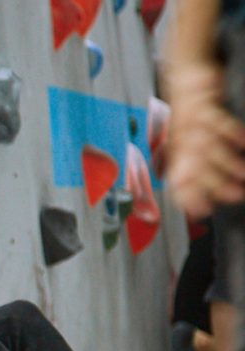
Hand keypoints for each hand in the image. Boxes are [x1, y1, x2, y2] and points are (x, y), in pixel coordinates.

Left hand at [167, 63, 244, 214]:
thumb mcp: (185, 138)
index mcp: (177, 149)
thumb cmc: (189, 111)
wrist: (185, 73)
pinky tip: (244, 142)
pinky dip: (231, 131)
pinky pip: (217, 120)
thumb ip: (191, 165)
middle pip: (197, 166)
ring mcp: (191, 122)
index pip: (179, 178)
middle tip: (236, 197)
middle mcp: (181, 138)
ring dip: (228, 163)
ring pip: (208, 147)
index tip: (202, 213)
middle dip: (216, 184)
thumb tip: (197, 196)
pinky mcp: (203, 104)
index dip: (189, 197)